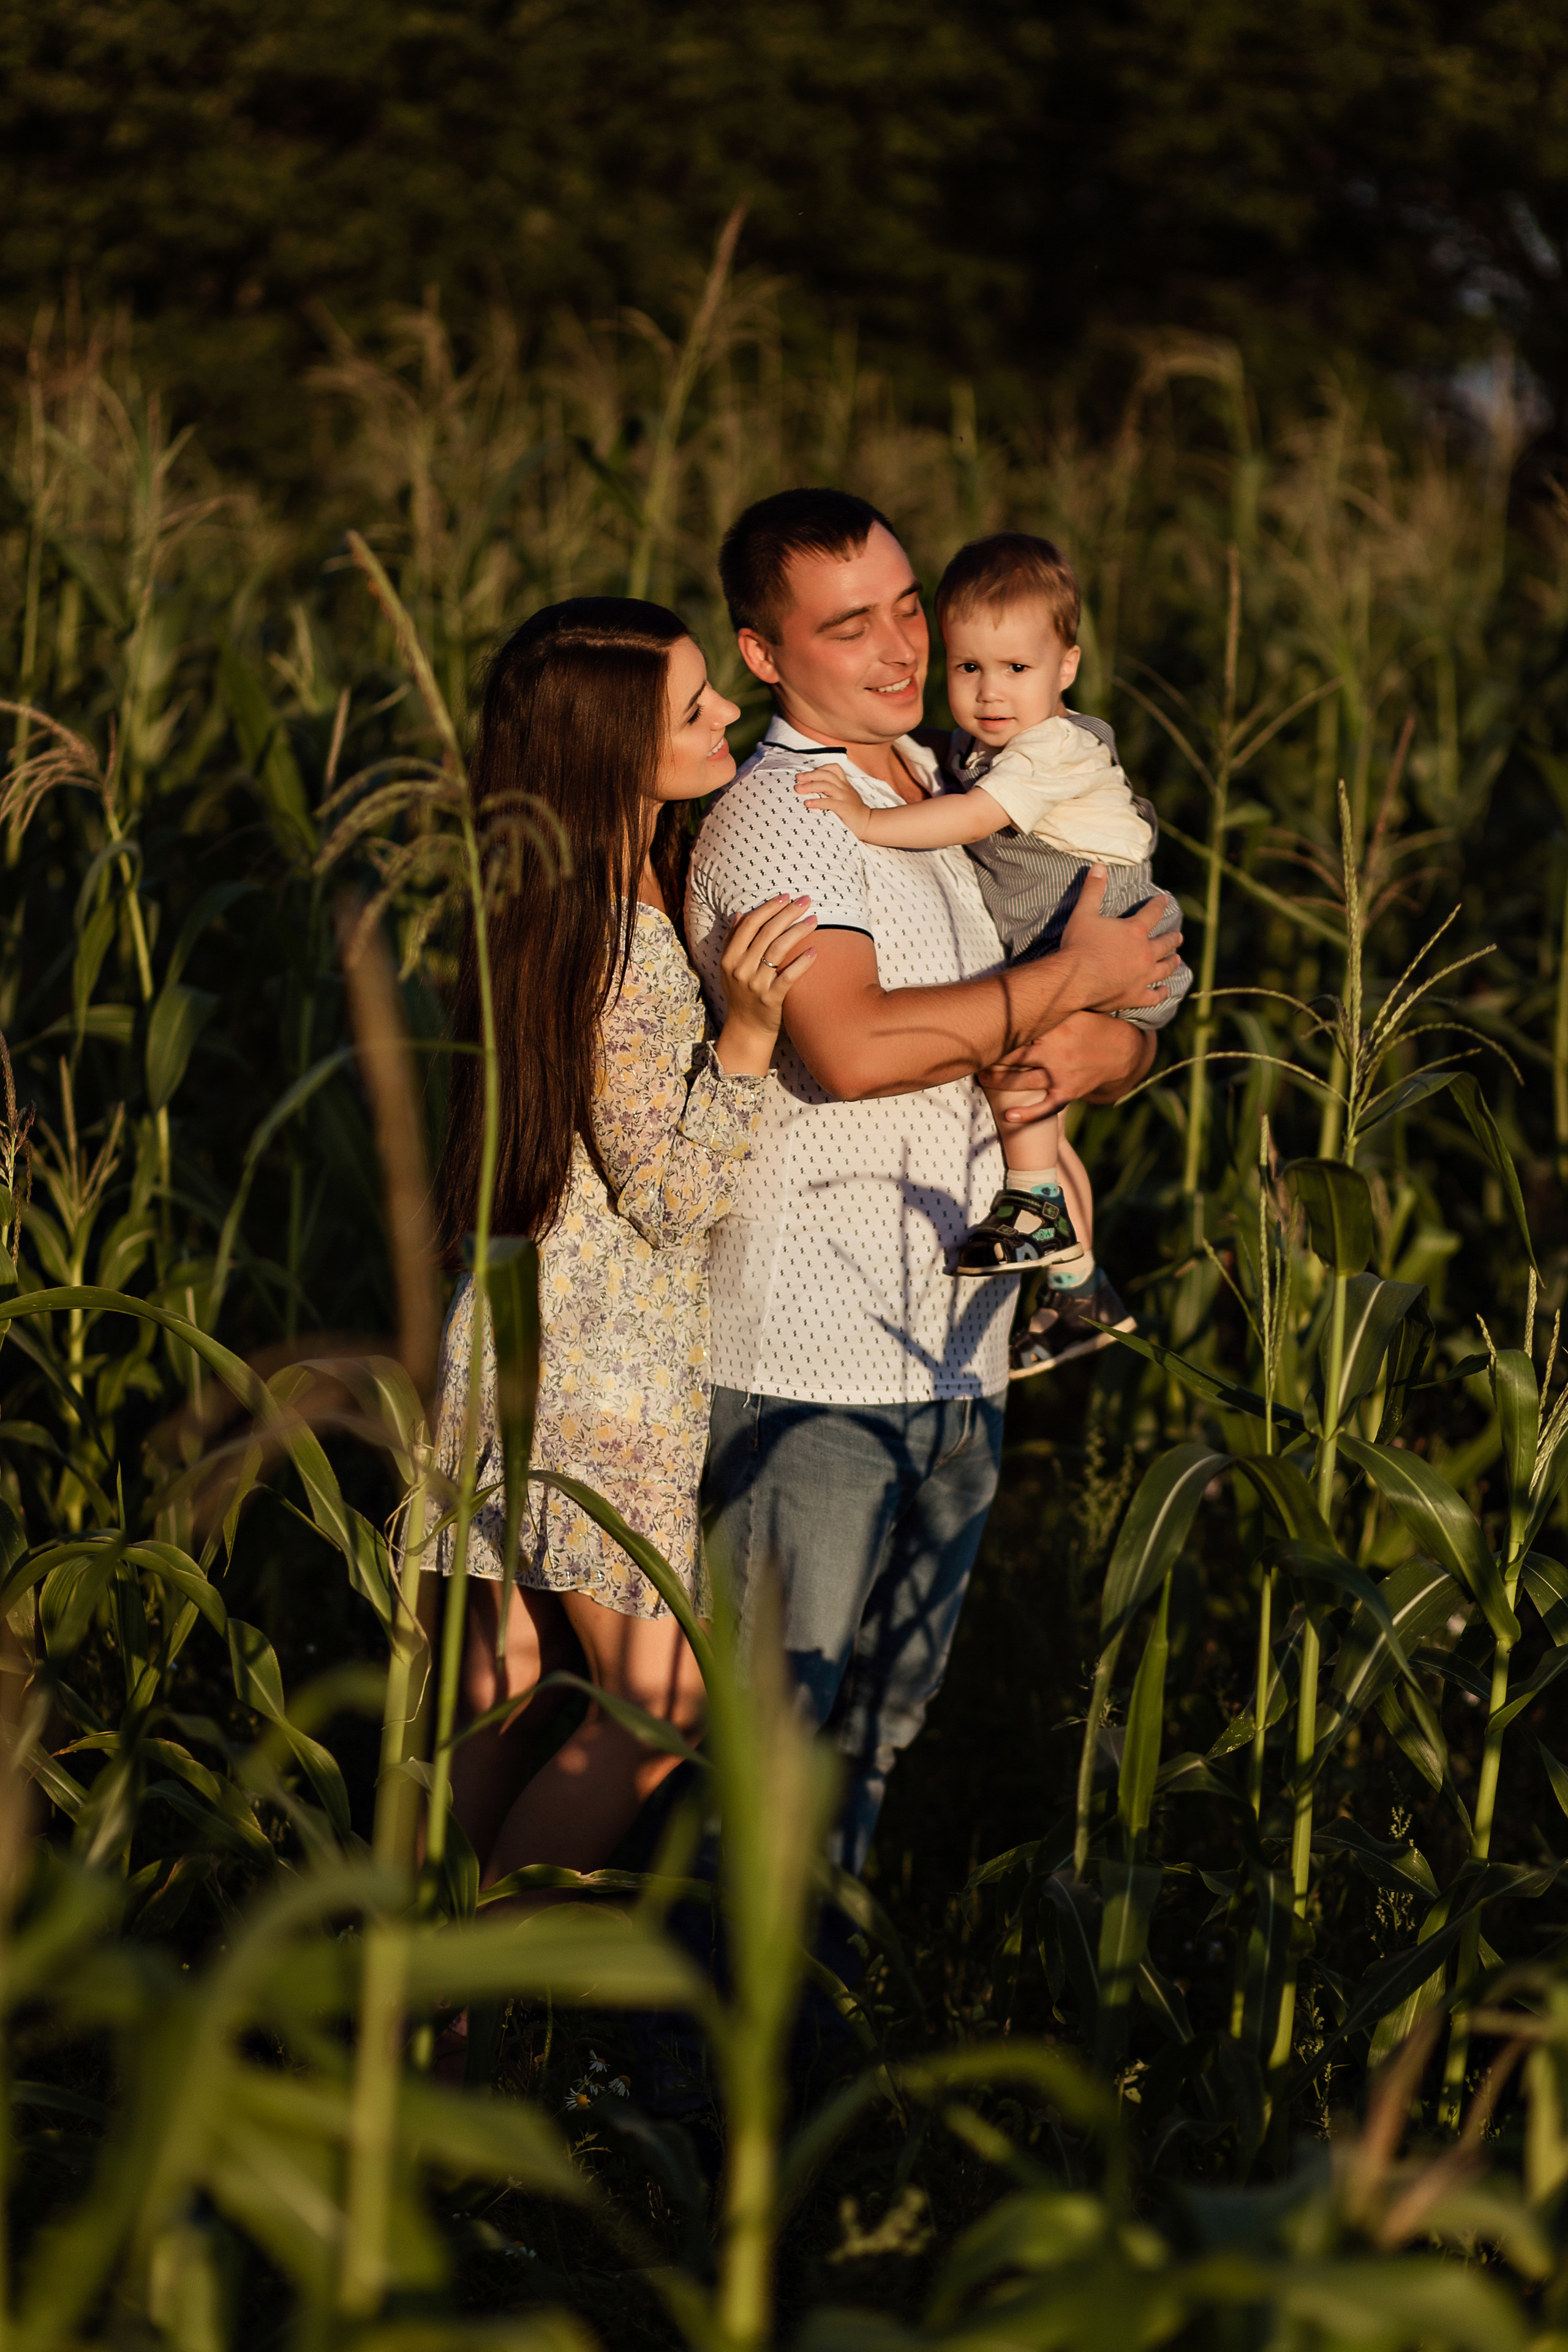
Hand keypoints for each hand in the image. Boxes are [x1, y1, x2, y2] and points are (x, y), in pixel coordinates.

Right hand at [715, 895, 817, 1074]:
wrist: (746, 1030)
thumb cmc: (742, 994)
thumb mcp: (730, 968)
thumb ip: (733, 940)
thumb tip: (740, 914)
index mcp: (730, 958)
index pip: (750, 925)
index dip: (768, 908)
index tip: (786, 896)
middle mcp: (740, 969)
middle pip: (767, 933)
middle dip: (787, 913)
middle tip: (806, 901)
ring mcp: (755, 985)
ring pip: (778, 951)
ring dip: (798, 931)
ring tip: (814, 920)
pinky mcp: (771, 999)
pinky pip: (788, 977)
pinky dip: (801, 963)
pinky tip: (815, 951)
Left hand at [793, 763, 871, 839]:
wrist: (867, 823)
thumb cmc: (851, 811)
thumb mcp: (844, 796)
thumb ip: (832, 791)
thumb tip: (812, 790)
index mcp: (844, 784)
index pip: (833, 768)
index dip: (820, 768)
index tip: (806, 774)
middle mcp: (844, 788)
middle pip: (826, 775)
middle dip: (810, 775)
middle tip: (797, 778)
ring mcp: (845, 797)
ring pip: (827, 786)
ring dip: (810, 786)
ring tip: (798, 789)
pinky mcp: (844, 808)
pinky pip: (829, 802)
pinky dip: (817, 802)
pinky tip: (807, 804)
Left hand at [978, 1013, 1152, 1118]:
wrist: (1123, 1050)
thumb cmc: (1091, 1024)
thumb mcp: (1074, 1007)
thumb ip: (1049, 1000)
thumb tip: (1019, 981)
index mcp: (1055, 1026)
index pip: (1018, 1027)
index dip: (995, 1029)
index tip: (975, 1028)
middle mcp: (1055, 1050)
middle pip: (1013, 1055)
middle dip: (990, 1057)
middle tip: (968, 1055)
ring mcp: (1061, 1073)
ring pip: (1021, 1081)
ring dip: (997, 1081)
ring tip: (980, 1077)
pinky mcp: (1068, 1092)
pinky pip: (1045, 1107)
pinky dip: (1027, 1114)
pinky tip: (1009, 1117)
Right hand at [1059, 867, 1183, 1012]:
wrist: (1073, 980)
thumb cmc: (1078, 945)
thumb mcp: (1083, 913)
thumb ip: (1093, 889)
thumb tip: (1099, 866)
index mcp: (1135, 930)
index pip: (1153, 913)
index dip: (1160, 904)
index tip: (1165, 900)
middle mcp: (1145, 953)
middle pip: (1165, 943)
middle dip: (1173, 938)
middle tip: (1178, 937)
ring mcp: (1142, 976)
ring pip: (1165, 968)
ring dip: (1172, 962)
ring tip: (1177, 959)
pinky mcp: (1136, 995)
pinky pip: (1154, 995)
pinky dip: (1161, 993)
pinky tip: (1166, 991)